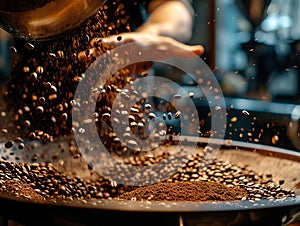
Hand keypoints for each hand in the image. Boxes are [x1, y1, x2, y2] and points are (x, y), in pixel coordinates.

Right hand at [78, 32, 203, 61]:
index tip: (115, 42)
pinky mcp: (120, 56)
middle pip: (116, 45)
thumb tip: (202, 50)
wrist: (154, 38)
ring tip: (80, 58)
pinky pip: (105, 59)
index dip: (124, 42)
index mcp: (142, 42)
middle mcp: (130, 44)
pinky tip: (83, 64)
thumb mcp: (176, 48)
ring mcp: (123, 50)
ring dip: (93, 55)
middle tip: (91, 49)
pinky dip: (94, 61)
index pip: (132, 41)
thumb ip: (187, 51)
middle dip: (103, 47)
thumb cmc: (165, 44)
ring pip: (106, 52)